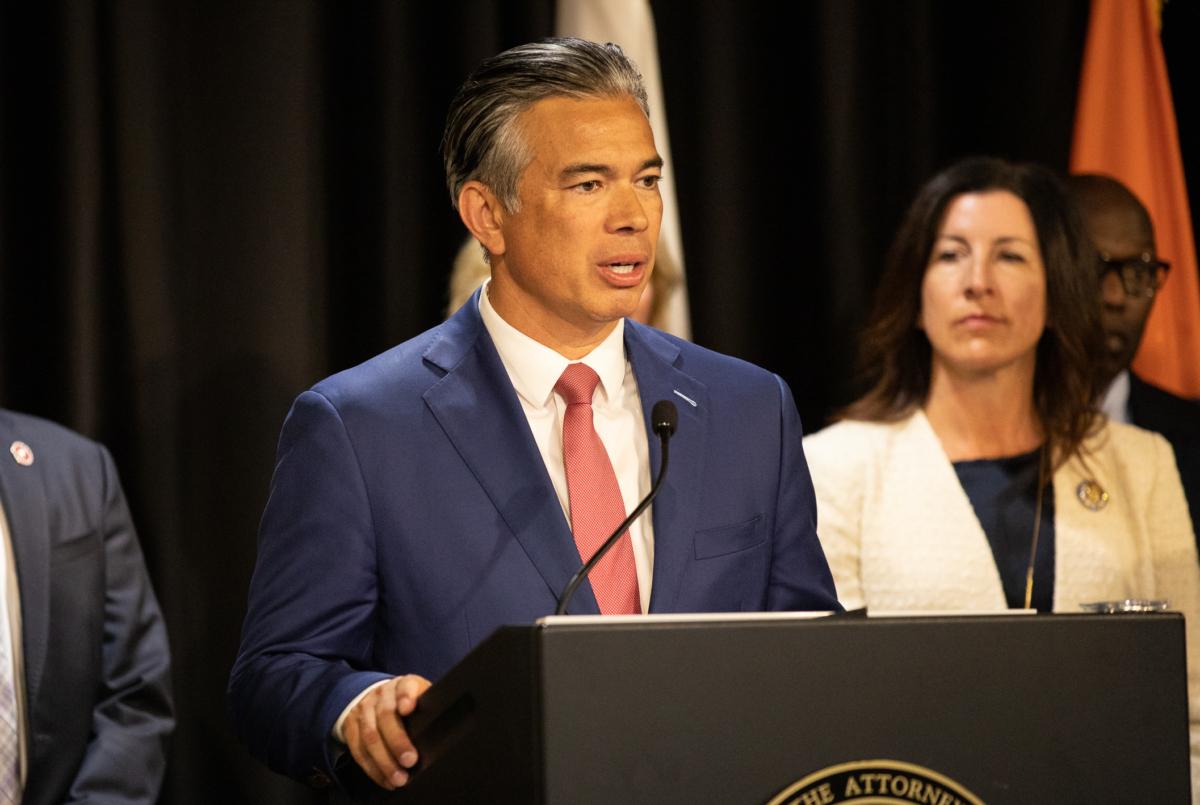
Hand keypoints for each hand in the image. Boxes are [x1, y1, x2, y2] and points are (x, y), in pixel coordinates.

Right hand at [343, 674, 431, 789]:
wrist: (377, 699)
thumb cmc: (409, 704)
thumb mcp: (422, 699)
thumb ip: (429, 710)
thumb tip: (446, 731)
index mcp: (403, 684)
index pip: (405, 686)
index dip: (406, 696)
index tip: (408, 709)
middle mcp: (382, 694)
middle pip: (386, 715)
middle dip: (397, 741)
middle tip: (410, 761)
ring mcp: (364, 708)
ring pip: (370, 735)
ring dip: (384, 761)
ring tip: (399, 778)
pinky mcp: (350, 725)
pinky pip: (358, 749)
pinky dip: (372, 768)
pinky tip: (386, 780)